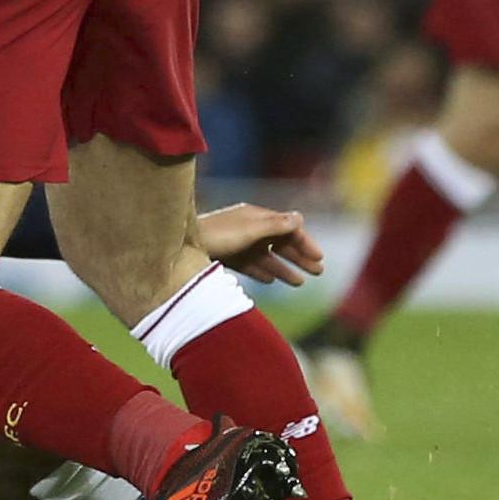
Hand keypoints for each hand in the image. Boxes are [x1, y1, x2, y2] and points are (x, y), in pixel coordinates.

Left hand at [196, 203, 325, 286]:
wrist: (179, 246)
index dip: (304, 241)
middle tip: (319, 272)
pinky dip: (261, 272)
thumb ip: (275, 225)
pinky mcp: (223, 255)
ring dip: (283, 268)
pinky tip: (270, 281)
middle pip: (279, 242)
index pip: (287, 227)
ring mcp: (234, 242)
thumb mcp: (250, 230)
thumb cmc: (216, 235)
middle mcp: (246, 227)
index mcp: (254, 217)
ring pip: (265, 256)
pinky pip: (248, 264)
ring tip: (300, 283)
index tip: (319, 258)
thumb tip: (300, 217)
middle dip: (299, 256)